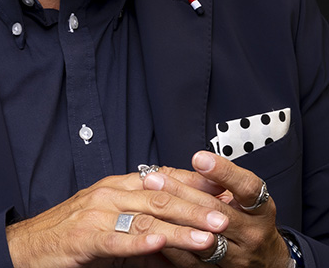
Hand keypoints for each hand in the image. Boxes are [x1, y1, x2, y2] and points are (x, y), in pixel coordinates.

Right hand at [6, 170, 228, 267]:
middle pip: (161, 197)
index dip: (194, 184)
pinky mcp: (86, 238)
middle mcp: (110, 194)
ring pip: (146, 217)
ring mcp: (98, 214)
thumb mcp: (114, 232)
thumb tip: (179, 246)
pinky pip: (117, 239)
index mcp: (118, 187)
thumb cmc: (72, 237)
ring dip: (180, 228)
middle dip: (196, 207)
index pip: (163, 179)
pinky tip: (161, 244)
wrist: (31, 246)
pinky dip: (140, 242)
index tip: (224, 190)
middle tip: (226, 216)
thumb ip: (146, 235)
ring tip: (208, 235)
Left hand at [141, 150, 291, 266]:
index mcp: (261, 210)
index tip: (199, 158)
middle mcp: (252, 235)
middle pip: (216, 212)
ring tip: (150, 201)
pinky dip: (173, 246)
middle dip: (182, 192)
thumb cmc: (250, 219)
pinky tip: (155, 230)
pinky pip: (193, 262)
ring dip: (173, 218)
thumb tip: (198, 160)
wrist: (266, 261)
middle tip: (155, 178)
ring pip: (201, 238)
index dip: (223, 172)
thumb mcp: (246, 197)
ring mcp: (238, 258)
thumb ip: (225, 179)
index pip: (247, 188)